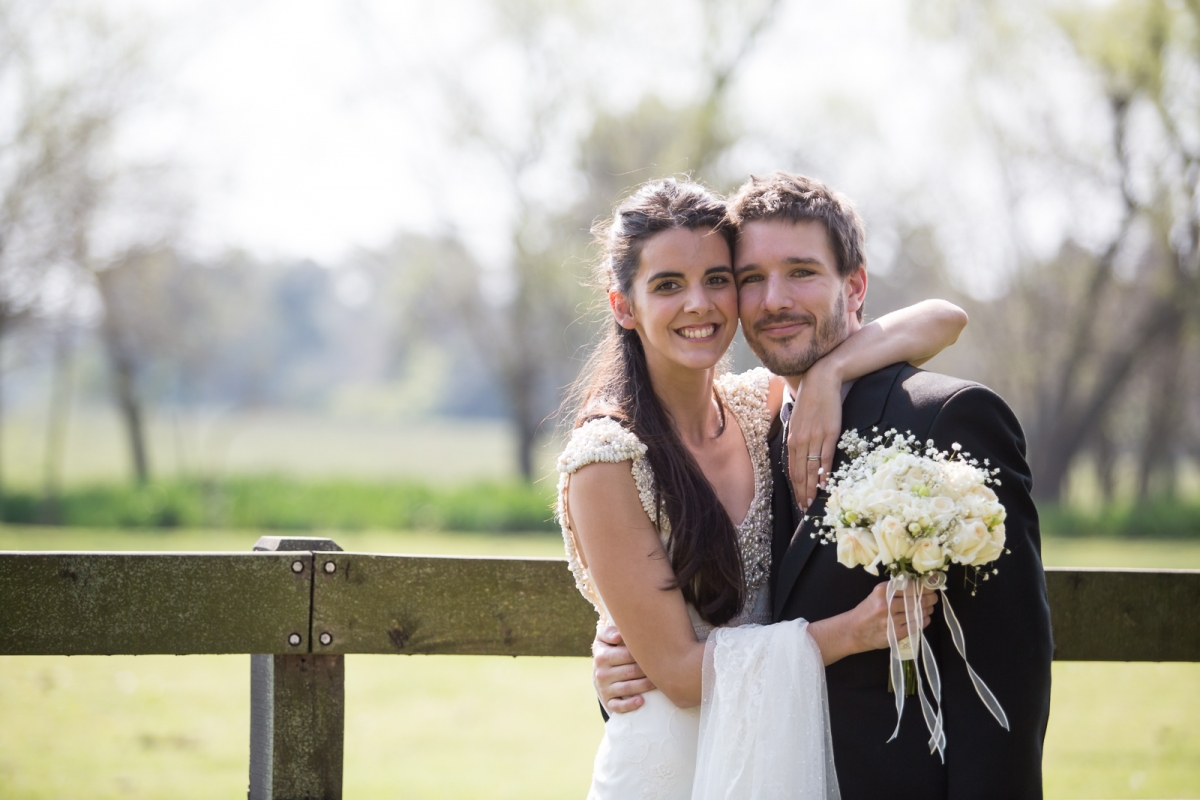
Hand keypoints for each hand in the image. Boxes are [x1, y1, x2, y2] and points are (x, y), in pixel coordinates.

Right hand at [593, 625, 655, 713]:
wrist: (598, 671)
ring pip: (628, 688)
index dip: (644, 653)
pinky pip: (618, 706)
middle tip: (664, 666)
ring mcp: (604, 689)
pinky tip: (641, 701)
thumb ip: (609, 632)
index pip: (627, 655)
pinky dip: (630, 705)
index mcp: (602, 656)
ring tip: (658, 681)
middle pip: (631, 672)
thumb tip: (618, 637)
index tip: (657, 651)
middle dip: (648, 669)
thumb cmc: (608, 649)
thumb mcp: (603, 638)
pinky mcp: (608, 701)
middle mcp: (601, 673)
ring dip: (645, 685)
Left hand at [787, 362, 842, 511]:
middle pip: (800, 473)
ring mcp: (815, 438)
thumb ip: (798, 440)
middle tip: (805, 509)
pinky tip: (825, 485)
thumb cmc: (809, 401)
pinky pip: (825, 458)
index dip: (796, 487)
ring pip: (812, 469)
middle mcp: (800, 441)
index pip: (792, 469)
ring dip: (812, 488)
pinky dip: (825, 473)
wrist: (821, 381)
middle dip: (802, 493)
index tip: (799, 501)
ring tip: (814, 503)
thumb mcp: (798, 422)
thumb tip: (800, 458)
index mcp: (792, 439)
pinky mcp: (829, 434)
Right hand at [851, 582, 937, 651]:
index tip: (932, 586)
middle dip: (930, 598)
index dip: (925, 586)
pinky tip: (924, 618)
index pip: (910, 586)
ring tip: (928, 608)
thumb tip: (920, 584)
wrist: (853, 630)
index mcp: (883, 590)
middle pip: (917, 600)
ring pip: (918, 613)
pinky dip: (923, 621)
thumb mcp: (877, 594)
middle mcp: (886, 604)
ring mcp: (891, 620)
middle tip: (934, 598)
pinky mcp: (894, 634)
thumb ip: (896, 589)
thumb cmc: (868, 610)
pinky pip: (915, 626)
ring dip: (927, 610)